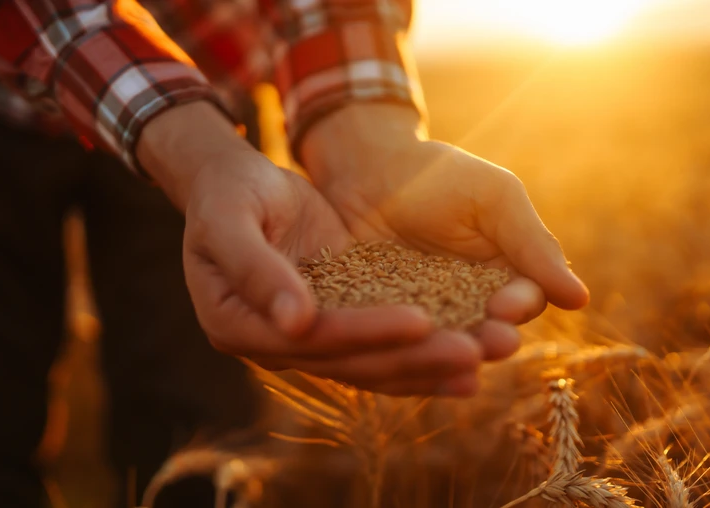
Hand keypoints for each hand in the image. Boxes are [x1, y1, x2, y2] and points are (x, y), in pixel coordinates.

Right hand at [136, 102, 490, 396]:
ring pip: (372, 364)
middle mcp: (274, 345)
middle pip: (350, 362)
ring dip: (427, 366)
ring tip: (482, 364)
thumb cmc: (226, 192)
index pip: (312, 338)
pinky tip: (467, 364)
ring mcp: (306, 340)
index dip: (365, 332)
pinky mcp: (335, 322)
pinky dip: (421, 356)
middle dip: (414, 358)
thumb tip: (295, 322)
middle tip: (474, 352)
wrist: (234, 183)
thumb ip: (255, 268)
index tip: (420, 322)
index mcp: (237, 325)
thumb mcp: (229, 219)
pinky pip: (380, 348)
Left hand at [301, 104, 589, 355]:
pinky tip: (396, 353)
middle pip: (483, 332)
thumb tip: (580, 299)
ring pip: (439, 344)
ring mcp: (420, 316)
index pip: (522, 302)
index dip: (517, 307)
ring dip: (446, 353)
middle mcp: (465, 304)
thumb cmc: (438, 174)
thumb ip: (532, 245)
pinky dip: (396, 349)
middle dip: (487, 340)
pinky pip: (391, 340)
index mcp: (503, 276)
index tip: (505, 307)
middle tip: (487, 345)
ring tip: (446, 354)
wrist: (366, 164)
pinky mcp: (378, 321)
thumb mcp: (494, 198)